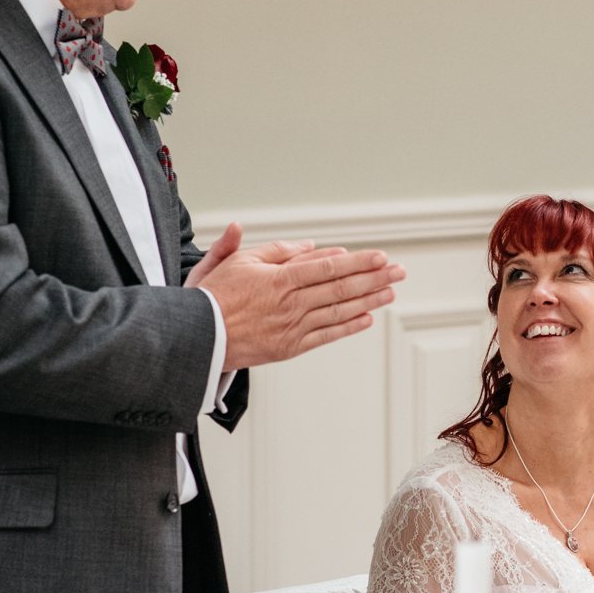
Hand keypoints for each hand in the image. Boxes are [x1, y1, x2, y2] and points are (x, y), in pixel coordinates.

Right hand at [188, 223, 406, 369]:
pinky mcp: (290, 347)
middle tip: (399, 271)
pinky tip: (366, 318)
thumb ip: (273, 250)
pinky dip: (349, 326)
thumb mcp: (235, 260)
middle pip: (342, 287)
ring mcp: (293, 327)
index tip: (380, 257)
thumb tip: (306, 245)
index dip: (358, 262)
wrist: (194, 338)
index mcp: (279, 279)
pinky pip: (327, 335)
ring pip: (339, 311)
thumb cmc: (209, 297)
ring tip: (391, 292)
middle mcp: (291, 303)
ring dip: (369, 300)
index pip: (329, 267)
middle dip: (374, 278)